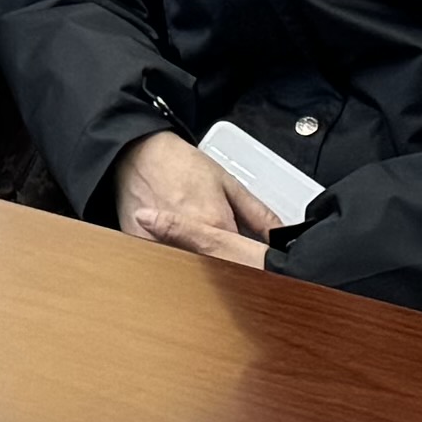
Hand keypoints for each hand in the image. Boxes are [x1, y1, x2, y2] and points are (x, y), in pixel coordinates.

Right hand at [110, 133, 281, 269]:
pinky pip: (157, 263)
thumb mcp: (229, 183)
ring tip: (189, 241)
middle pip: (213, 271)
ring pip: (185, 270)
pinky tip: (167, 240)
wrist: (139, 151)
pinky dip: (166, 257)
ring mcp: (160, 245)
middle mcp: (188, 239)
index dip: (250, 266)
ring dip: (193, 264)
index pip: (243, 263)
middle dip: (221, 266)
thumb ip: (259, 215)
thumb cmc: (183, 164)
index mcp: (215, 225)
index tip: (253, 265)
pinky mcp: (139, 246)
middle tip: (220, 253)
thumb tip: (282, 236)